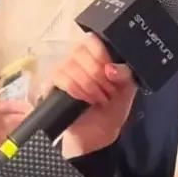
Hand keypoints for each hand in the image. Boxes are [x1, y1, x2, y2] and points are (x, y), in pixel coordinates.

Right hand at [47, 34, 136, 157]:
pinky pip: (60, 77)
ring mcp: (62, 70)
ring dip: (88, 85)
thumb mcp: (126, 92)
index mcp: (96, 55)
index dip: (101, 54)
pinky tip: (84, 100)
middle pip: (80, 50)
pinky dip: (76, 89)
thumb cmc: (110, 111)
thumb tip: (110, 69)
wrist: (95, 138)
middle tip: (107, 91)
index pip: (92, 39)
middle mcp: (77, 59)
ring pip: (70, 64)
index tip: (111, 73)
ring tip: (98, 99)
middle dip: (97, 74)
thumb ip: (125, 76)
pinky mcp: (51, 85)